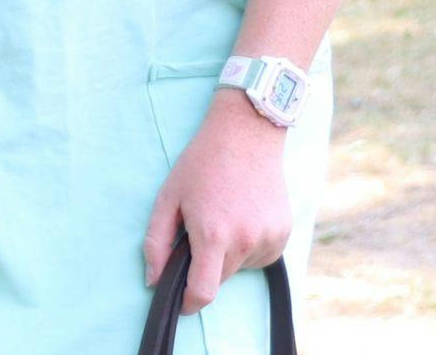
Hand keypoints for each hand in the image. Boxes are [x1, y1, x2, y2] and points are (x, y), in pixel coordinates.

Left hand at [144, 94, 291, 312]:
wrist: (246, 133)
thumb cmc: (202, 163)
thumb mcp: (168, 197)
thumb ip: (156, 243)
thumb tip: (152, 281)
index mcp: (214, 234)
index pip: (203, 293)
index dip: (188, 303)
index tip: (181, 301)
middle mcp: (245, 241)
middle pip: (219, 279)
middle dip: (205, 267)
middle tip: (199, 232)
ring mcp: (269, 238)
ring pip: (240, 267)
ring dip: (228, 255)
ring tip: (223, 216)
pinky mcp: (283, 233)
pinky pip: (260, 256)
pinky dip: (248, 247)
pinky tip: (242, 217)